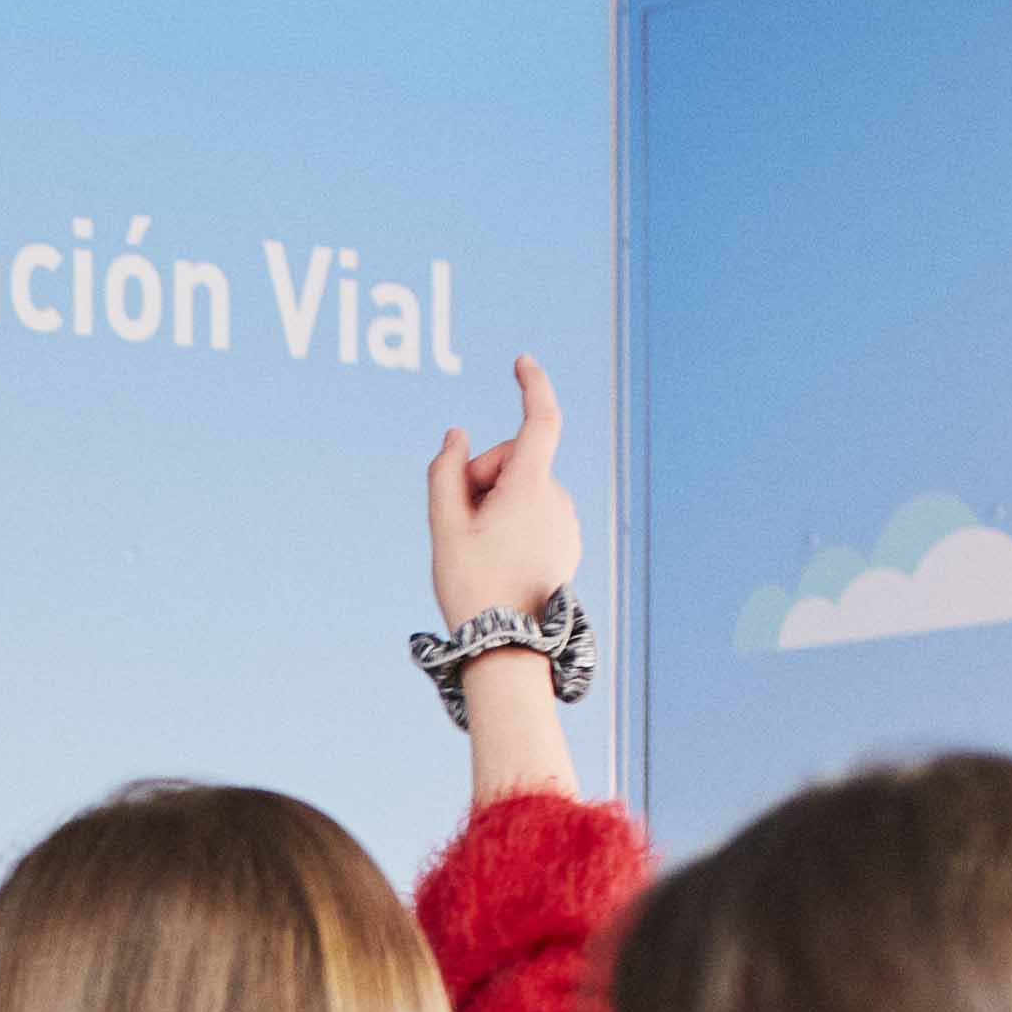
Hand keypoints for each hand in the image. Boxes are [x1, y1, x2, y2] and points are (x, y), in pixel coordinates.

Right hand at [426, 353, 578, 629]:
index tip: (521, 363)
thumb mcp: (445, 526)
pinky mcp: (566, 544)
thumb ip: (446, 471)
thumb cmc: (473, 587)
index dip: (532, 385)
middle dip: (482, 474)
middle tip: (457, 517)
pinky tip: (496, 559)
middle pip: (514, 460)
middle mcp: (557, 499)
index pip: (540, 420)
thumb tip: (458, 436)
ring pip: (523, 488)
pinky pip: (534, 513)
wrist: (509, 649)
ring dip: (494, 502)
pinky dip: (511, 521)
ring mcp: (566, 523)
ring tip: (476, 548)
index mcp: (530, 488)